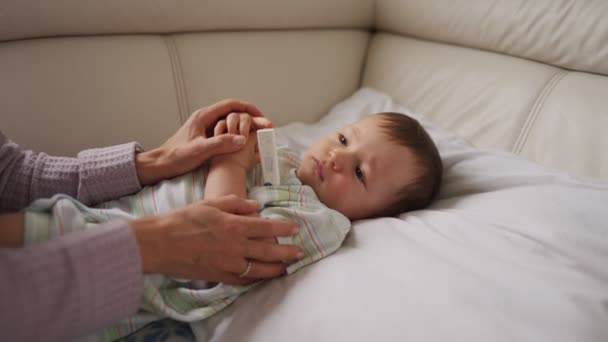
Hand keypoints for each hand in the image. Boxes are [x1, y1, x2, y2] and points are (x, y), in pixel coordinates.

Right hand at [130, 195, 302, 284]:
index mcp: (234, 225)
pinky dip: (255, 279)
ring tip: (286, 267)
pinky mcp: (219, 275)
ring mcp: (228, 263)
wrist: (160, 243)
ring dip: (275, 268)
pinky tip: (262, 277)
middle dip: (286, 252)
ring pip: (259, 269)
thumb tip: (256, 206)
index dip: (283, 228)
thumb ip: (235, 203)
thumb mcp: (210, 203)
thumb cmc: (183, 219)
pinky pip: (242, 280)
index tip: (295, 228)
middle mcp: (235, 246)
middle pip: (268, 250)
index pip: (266, 227)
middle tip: (299, 252)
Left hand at [136, 99, 272, 184]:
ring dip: (245, 127)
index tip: (262, 116)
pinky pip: (225, 133)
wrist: (158, 166)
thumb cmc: (175, 157)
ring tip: (259, 135)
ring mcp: (205, 129)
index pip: (231, 105)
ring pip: (230, 123)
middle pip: (233, 113)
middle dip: (251, 118)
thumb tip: (242, 139)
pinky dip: (237, 136)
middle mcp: (205, 119)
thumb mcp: (199, 150)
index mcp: (203, 116)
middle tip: (266, 127)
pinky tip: (244, 144)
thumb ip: (221, 144)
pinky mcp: (204, 139)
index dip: (249, 108)